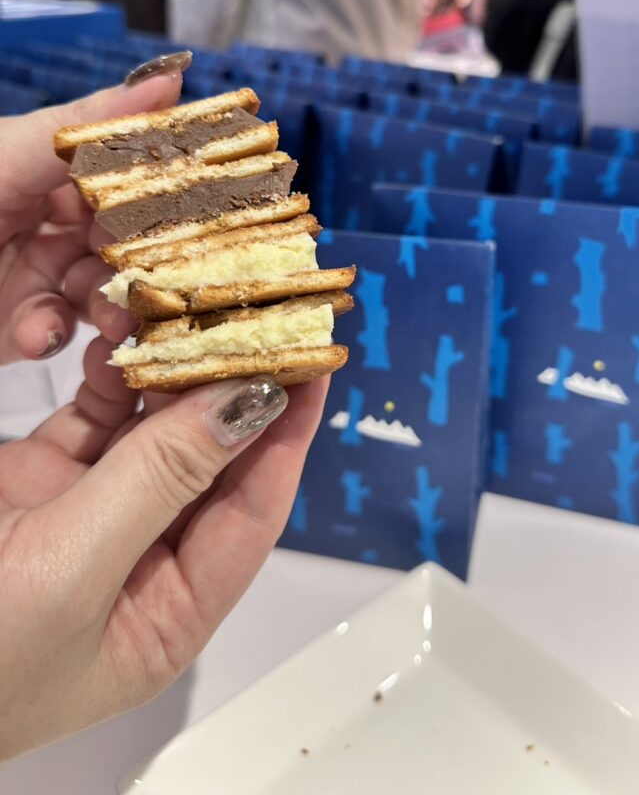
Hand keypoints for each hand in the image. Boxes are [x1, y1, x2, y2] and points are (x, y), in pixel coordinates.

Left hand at [0, 68, 184, 364]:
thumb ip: (82, 127)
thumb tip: (172, 78)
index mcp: (43, 162)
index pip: (127, 168)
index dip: (169, 185)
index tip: (214, 202)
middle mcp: (45, 214)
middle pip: (125, 234)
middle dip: (146, 256)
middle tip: (166, 272)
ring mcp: (32, 271)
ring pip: (103, 287)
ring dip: (108, 303)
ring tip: (108, 312)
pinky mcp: (19, 325)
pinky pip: (59, 329)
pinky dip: (53, 334)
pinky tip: (37, 335)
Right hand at [0, 342, 327, 760]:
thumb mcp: (74, 572)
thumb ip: (162, 480)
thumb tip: (248, 404)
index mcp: (166, 613)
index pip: (253, 508)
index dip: (288, 432)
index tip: (315, 362)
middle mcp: (137, 564)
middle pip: (211, 463)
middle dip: (239, 389)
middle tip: (264, 317)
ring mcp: (85, 520)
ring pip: (155, 434)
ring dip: (176, 374)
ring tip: (201, 312)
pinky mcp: (36, 487)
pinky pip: (93, 422)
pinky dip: (112, 378)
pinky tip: (126, 336)